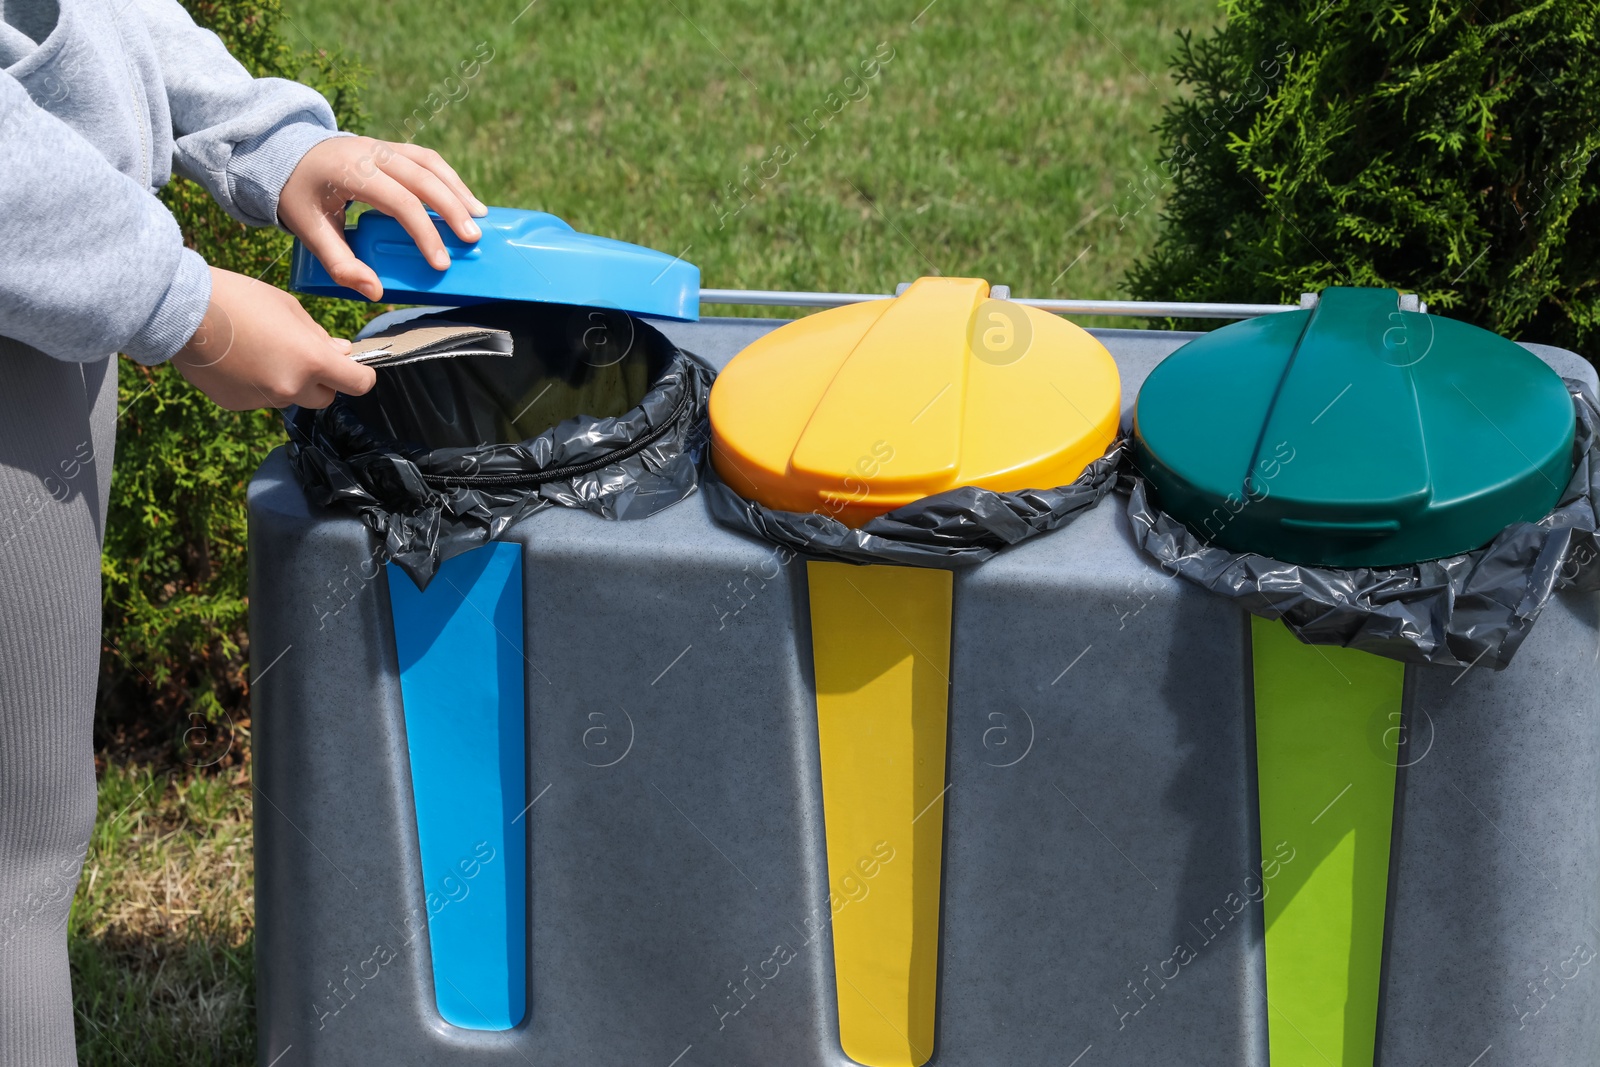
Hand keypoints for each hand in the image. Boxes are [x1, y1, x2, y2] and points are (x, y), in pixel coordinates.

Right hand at [174, 267, 375, 409]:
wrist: (180, 309)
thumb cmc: (239, 299)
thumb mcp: (290, 309)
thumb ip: (319, 337)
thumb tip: (342, 352)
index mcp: (311, 361)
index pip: (358, 384)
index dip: (361, 375)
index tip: (355, 367)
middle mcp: (290, 388)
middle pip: (325, 398)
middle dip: (323, 381)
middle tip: (304, 354)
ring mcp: (262, 400)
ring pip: (291, 398)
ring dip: (289, 382)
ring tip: (262, 350)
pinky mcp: (237, 404)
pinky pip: (260, 398)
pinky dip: (258, 385)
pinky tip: (238, 359)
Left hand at [280, 137, 487, 300]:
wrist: (283, 152)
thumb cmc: (298, 195)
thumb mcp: (309, 231)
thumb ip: (340, 262)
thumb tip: (374, 291)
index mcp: (351, 171)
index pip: (400, 202)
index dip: (424, 233)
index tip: (440, 263)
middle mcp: (371, 153)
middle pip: (424, 179)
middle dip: (452, 210)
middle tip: (472, 239)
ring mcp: (383, 146)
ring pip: (430, 163)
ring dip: (457, 190)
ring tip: (479, 217)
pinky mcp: (390, 147)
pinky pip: (426, 159)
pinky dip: (448, 178)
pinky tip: (462, 198)